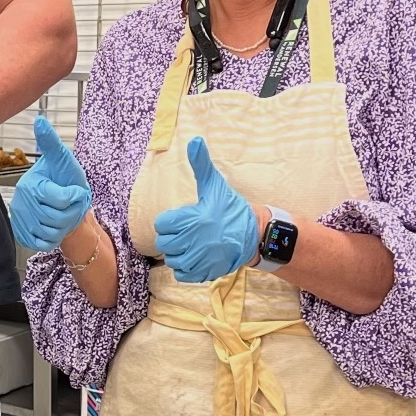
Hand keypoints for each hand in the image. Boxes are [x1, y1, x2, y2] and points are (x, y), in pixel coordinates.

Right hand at [10, 116, 92, 250]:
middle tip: (70, 204)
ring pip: (52, 232)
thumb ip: (51, 143)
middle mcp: (22, 203)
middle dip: (71, 213)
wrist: (66, 204)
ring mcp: (21, 220)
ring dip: (64, 226)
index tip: (75, 190)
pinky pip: (43, 243)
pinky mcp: (23, 235)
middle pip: (56, 219)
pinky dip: (53, 238)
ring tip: (63, 214)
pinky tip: (54, 226)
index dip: (74, 197)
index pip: (60, 200)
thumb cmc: (66, 180)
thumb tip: (40, 120)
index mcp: (30, 184)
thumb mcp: (63, 159)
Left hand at [153, 137, 257, 282]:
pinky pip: (182, 274)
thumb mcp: (215, 185)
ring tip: (191, 244)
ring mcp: (200, 259)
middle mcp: (193, 241)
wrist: (255, 235)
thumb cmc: (231, 208)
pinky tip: (195, 258)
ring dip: (178, 253)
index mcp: (192, 219)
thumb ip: (201, 164)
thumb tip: (195, 140)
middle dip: (172, 237)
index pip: (161, 224)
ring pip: (172, 259)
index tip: (182, 219)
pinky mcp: (205, 272)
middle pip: (164, 243)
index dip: (169, 221)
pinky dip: (185, 269)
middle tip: (187, 232)